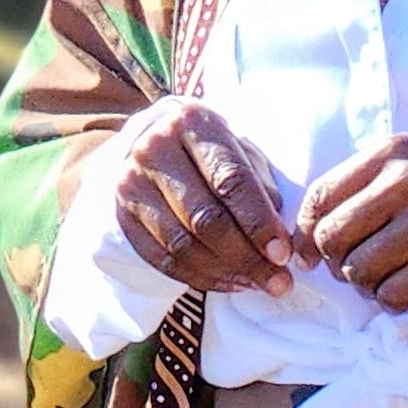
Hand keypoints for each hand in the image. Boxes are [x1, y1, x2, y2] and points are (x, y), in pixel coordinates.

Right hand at [112, 100, 294, 295]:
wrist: (156, 146)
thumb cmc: (212, 153)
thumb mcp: (242, 152)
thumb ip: (261, 188)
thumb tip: (277, 241)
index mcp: (192, 124)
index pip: (230, 180)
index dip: (259, 223)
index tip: (283, 255)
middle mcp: (155, 149)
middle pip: (205, 218)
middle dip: (247, 258)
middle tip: (277, 282)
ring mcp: (133, 183)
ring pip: (183, 245)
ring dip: (225, 273)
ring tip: (255, 283)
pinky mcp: (124, 215)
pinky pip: (163, 260)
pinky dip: (199, 277)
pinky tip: (227, 282)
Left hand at [296, 137, 407, 310]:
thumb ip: (361, 190)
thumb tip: (307, 239)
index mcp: (392, 154)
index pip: (321, 195)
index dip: (307, 232)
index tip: (312, 252)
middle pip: (332, 237)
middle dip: (337, 263)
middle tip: (359, 267)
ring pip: (359, 271)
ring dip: (367, 285)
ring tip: (390, 276)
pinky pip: (392, 295)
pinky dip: (394, 300)